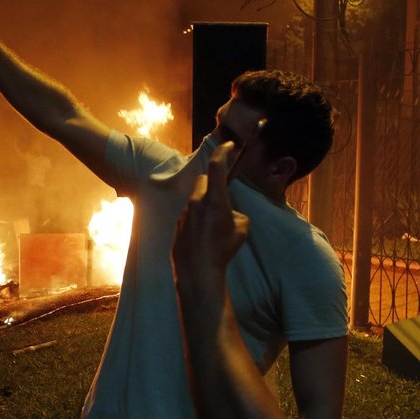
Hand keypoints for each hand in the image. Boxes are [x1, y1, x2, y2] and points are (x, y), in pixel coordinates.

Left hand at [172, 142, 248, 282]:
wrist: (197, 271)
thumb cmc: (221, 251)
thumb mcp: (241, 230)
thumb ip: (237, 215)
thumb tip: (230, 215)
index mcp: (215, 200)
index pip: (216, 166)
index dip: (223, 152)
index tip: (229, 146)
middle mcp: (197, 202)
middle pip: (203, 180)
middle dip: (212, 184)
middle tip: (222, 198)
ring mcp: (184, 213)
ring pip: (195, 199)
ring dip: (205, 204)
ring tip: (214, 226)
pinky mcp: (178, 225)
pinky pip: (189, 215)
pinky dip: (197, 219)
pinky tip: (203, 237)